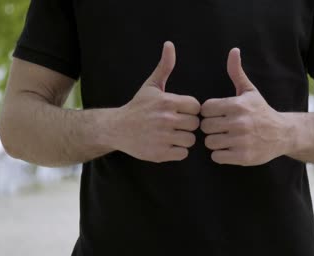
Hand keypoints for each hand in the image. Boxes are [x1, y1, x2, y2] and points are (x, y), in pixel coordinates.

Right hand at [105, 41, 200, 162]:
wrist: (116, 128)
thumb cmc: (138, 107)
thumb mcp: (151, 86)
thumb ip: (164, 67)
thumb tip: (170, 44)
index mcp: (167, 101)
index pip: (196, 107)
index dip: (190, 110)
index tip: (182, 111)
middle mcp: (166, 119)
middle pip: (195, 124)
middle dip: (188, 125)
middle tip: (178, 124)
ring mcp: (163, 137)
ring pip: (191, 140)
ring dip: (184, 139)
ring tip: (173, 135)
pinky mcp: (160, 153)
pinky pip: (183, 154)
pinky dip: (178, 151)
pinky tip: (168, 145)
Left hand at [201, 48, 294, 165]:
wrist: (283, 134)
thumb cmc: (261, 111)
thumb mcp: (249, 91)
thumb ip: (237, 72)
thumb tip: (233, 50)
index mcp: (237, 105)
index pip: (205, 109)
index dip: (209, 112)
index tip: (217, 115)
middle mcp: (239, 122)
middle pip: (205, 126)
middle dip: (210, 128)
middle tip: (220, 128)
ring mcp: (241, 140)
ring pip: (209, 142)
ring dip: (214, 142)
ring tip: (224, 138)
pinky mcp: (243, 157)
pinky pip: (217, 157)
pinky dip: (220, 154)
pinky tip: (229, 149)